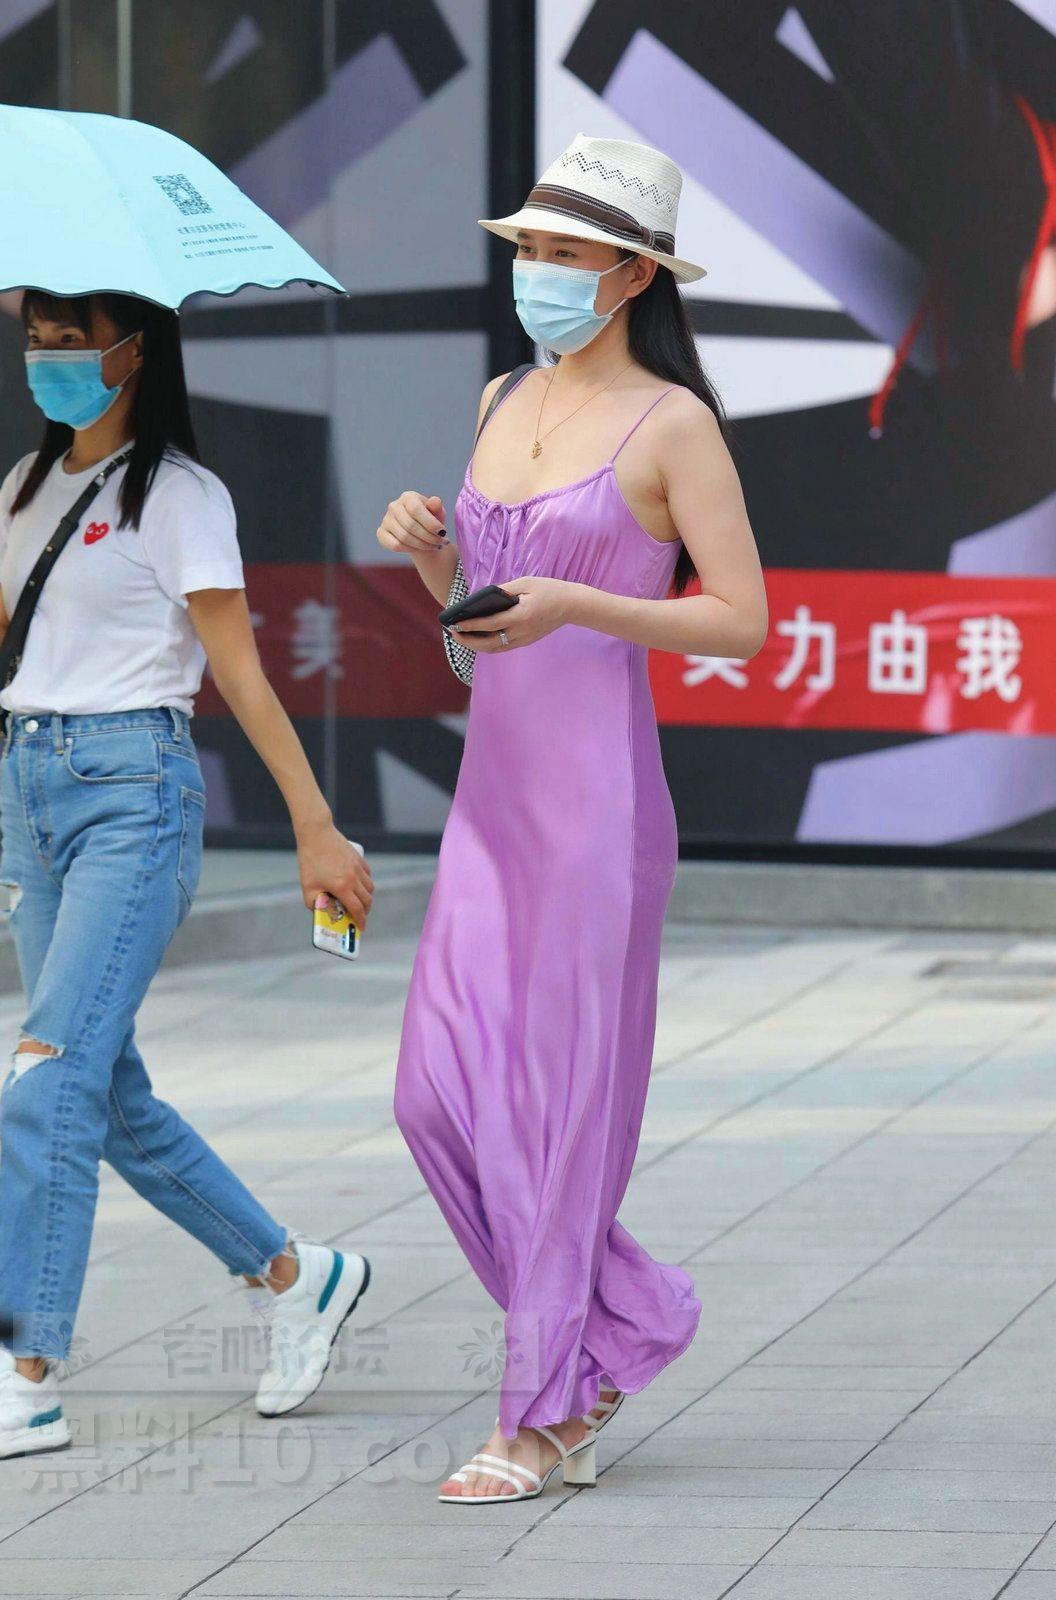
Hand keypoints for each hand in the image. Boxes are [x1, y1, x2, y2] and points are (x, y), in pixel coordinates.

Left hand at [296, 822, 373, 926]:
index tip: (361, 928)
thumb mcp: (307, 886)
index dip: (361, 921)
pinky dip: (366, 883)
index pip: (357, 909)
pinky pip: (368, 875)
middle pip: (367, 900)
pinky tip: (358, 885)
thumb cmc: (310, 860)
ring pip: (370, 888)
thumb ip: (313, 903)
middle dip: (365, 911)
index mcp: (342, 887)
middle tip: (360, 916)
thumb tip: (320, 912)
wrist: (317, 834)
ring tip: (359, 901)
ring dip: (367, 898)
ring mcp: (358, 868)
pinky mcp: (358, 859)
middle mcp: (353, 878)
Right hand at [377, 491, 448, 557]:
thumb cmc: (430, 521)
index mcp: (408, 497)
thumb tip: (435, 501)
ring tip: (435, 546)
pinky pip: (395, 545)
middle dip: (429, 537)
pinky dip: (410, 549)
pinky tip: (419, 548)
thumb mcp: (437, 513)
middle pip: (411, 526)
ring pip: (404, 537)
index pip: (416, 509)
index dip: (430, 523)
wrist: (421, 534)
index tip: (443, 532)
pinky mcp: (381, 533)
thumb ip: (437, 507)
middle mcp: (394, 506)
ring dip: (423, 545)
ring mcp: (386, 520)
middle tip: (441, 542)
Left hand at [447, 576, 578, 651]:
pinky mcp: (526, 641)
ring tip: (461, 635)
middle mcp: (522, 632)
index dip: (470, 625)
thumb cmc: (548, 589)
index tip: (454, 623)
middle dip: (468, 640)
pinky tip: (476, 637)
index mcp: (521, 616)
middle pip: (489, 643)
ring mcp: (524, 640)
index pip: (490, 624)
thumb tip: (482, 598)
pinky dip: (487, 644)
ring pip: (495, 648)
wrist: (572, 605)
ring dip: (475, 645)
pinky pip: (503, 647)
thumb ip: (504, 590)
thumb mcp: (525, 583)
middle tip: (452, 632)